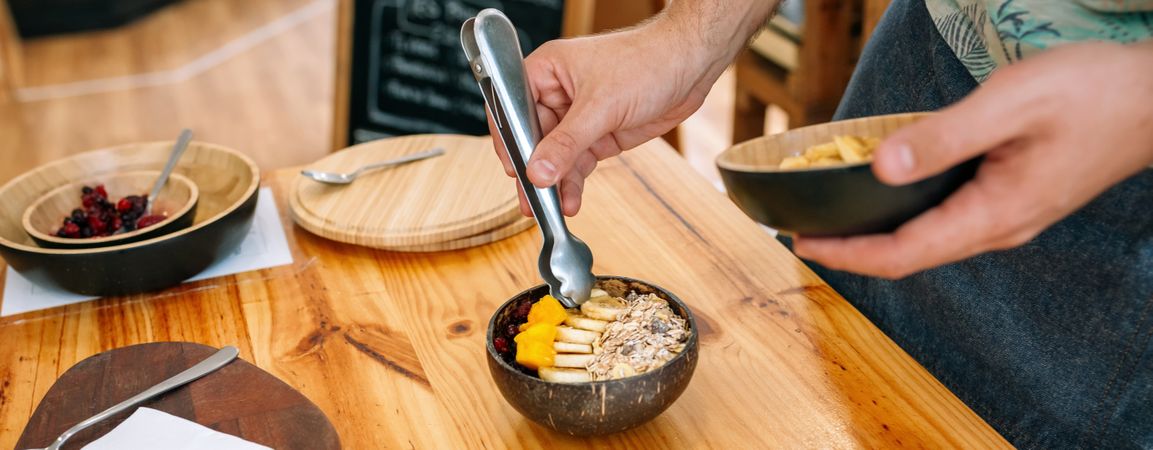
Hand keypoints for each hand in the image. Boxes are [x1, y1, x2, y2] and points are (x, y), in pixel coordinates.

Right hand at [495, 27, 710, 215]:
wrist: (689, 66)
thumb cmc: (646, 62)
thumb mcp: (600, 106)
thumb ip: (566, 143)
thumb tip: (538, 172)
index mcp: (546, 71)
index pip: (512, 108)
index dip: (509, 140)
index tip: (514, 169)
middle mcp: (557, 94)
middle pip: (532, 138)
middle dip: (534, 170)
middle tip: (530, 200)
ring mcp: (578, 116)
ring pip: (556, 156)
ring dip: (555, 183)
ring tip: (552, 208)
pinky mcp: (598, 134)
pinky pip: (578, 163)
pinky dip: (574, 183)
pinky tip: (570, 201)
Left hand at [794, 42, 1152, 278]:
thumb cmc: (1094, 93)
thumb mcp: (1010, 104)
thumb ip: (943, 138)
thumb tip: (880, 168)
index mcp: (994, 215)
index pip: (902, 254)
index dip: (847, 255)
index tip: (801, 243)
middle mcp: (998, 227)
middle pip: (910, 254)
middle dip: (853, 248)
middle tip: (803, 231)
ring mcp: (1009, 215)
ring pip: (929, 238)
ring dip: (878, 233)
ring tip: (834, 215)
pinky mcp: (1014, 197)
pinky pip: (949, 217)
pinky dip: (908, 212)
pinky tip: (888, 190)